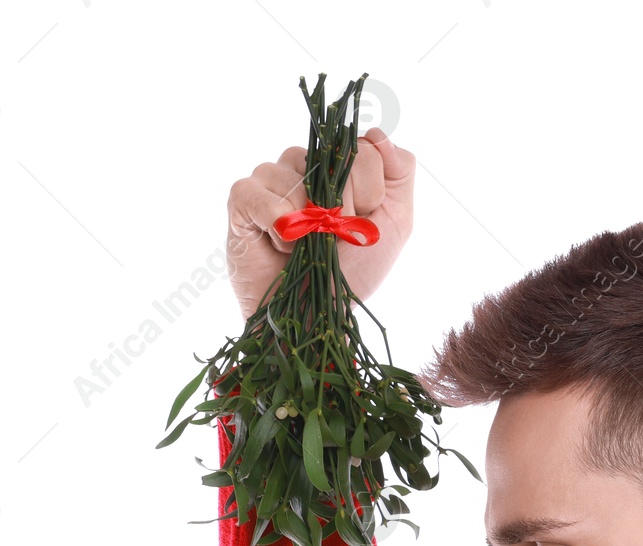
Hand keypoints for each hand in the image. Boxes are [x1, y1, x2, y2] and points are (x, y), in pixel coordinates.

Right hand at [225, 127, 415, 320]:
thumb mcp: (395, 224)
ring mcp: (271, 179)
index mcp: (339, 166)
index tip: (362, 223)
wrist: (318, 316)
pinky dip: (278, 225)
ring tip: (304, 246)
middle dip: (342, 208)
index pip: (363, 149)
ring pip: (295, 174)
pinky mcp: (242, 199)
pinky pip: (259, 193)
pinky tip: (280, 245)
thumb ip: (400, 173)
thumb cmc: (353, 272)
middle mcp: (305, 165)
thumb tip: (378, 132)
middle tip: (333, 238)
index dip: (369, 192)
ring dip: (310, 223)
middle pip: (330, 158)